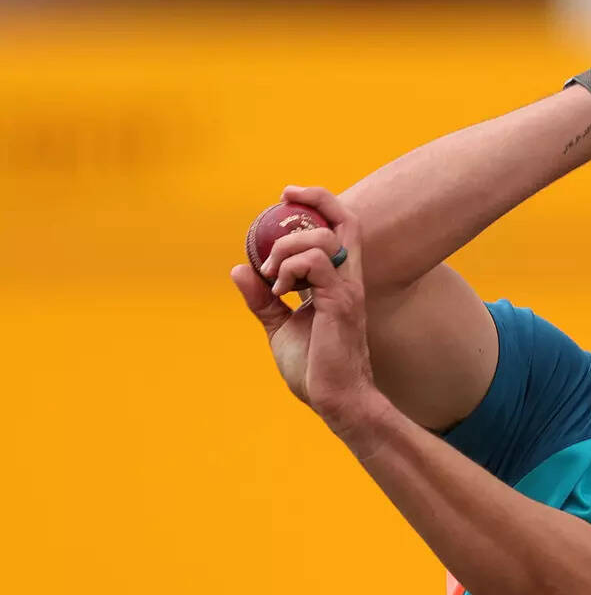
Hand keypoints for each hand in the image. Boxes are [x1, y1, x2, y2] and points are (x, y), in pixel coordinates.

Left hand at [231, 185, 379, 434]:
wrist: (335, 398)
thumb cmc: (315, 367)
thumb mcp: (280, 326)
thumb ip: (263, 298)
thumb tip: (239, 269)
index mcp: (337, 280)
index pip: (340, 227)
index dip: (318, 202)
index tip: (287, 196)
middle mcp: (347, 278)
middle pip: (344, 220)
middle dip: (314, 200)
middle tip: (283, 200)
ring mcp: (346, 289)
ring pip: (322, 239)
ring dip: (286, 247)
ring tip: (271, 276)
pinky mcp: (339, 303)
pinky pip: (314, 265)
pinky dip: (288, 270)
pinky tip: (279, 291)